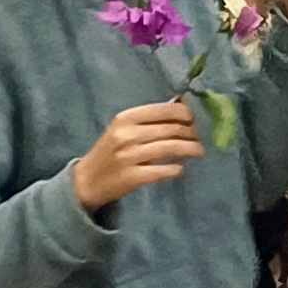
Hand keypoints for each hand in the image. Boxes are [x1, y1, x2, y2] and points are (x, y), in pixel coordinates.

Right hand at [74, 100, 205, 210]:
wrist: (87, 180)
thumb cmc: (111, 150)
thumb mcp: (123, 129)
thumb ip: (149, 120)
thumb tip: (183, 107)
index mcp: (125, 118)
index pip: (164, 110)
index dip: (185, 114)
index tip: (194, 119)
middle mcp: (126, 135)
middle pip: (170, 129)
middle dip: (191, 133)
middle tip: (200, 137)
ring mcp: (128, 157)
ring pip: (170, 148)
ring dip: (190, 149)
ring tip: (199, 151)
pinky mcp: (131, 177)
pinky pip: (162, 171)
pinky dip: (175, 169)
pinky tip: (180, 168)